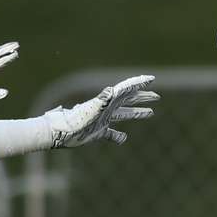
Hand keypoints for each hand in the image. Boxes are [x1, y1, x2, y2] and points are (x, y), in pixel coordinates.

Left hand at [44, 75, 158, 146]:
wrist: (58, 132)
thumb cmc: (74, 121)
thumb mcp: (91, 109)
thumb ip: (103, 99)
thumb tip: (113, 90)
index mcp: (107, 101)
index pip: (126, 89)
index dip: (139, 83)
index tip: (152, 78)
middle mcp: (106, 109)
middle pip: (128, 100)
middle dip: (142, 97)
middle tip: (157, 96)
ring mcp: (102, 120)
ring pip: (123, 115)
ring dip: (137, 113)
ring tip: (151, 112)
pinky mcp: (97, 132)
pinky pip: (111, 134)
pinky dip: (119, 136)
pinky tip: (124, 138)